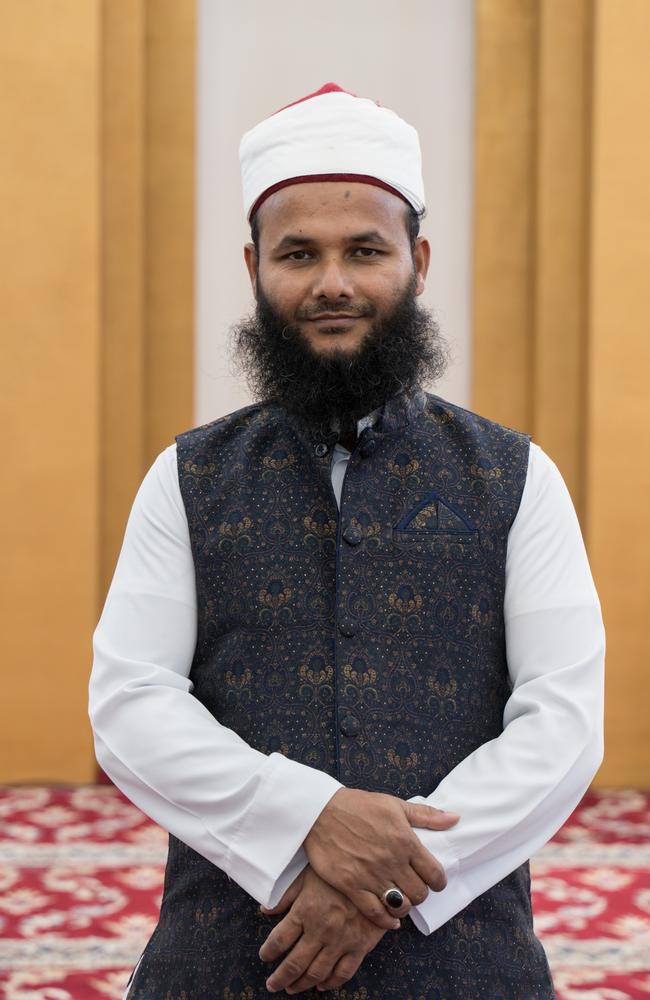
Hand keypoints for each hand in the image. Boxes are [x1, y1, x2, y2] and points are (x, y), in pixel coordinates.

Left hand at [259, 865, 390, 993]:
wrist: (375, 873)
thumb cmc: (339, 872)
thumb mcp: (308, 875)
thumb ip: (286, 895)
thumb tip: (265, 910)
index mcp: (305, 911)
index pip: (279, 940)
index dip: (268, 952)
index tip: (264, 956)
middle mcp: (320, 930)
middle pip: (294, 963)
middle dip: (280, 977)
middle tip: (272, 985)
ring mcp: (340, 941)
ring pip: (316, 972)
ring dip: (302, 984)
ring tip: (292, 989)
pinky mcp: (359, 946)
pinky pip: (343, 973)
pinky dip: (331, 983)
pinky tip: (322, 986)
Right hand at [303, 788, 458, 927]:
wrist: (320, 811)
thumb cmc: (359, 805)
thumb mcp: (394, 804)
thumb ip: (426, 815)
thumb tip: (455, 819)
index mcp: (405, 840)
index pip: (435, 875)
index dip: (438, 881)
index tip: (432, 880)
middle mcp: (391, 861)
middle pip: (420, 894)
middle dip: (420, 893)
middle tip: (412, 888)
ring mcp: (371, 875)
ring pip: (400, 906)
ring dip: (403, 906)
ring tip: (399, 898)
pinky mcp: (351, 886)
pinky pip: (375, 913)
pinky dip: (386, 921)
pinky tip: (389, 918)